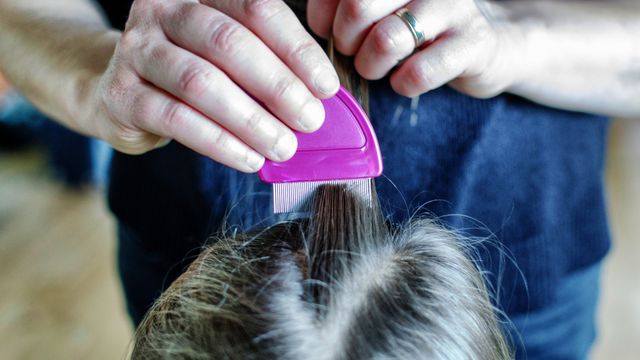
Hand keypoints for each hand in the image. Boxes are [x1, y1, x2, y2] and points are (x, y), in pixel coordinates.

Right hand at [91, 0, 339, 172]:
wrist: (121, 93)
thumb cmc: (191, 75)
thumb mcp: (227, 60)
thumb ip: (266, 68)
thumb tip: (317, 101)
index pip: (256, 10)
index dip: (296, 49)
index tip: (326, 87)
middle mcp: (163, 11)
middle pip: (228, 42)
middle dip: (277, 86)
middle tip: (310, 120)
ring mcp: (136, 50)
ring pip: (201, 82)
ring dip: (251, 120)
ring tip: (284, 146)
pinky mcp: (121, 94)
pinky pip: (177, 119)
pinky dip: (220, 143)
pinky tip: (249, 159)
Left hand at [307, 0, 517, 97]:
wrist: (487, 43)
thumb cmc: (418, 28)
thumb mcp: (382, 9)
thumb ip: (346, 7)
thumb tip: (317, 24)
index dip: (322, 15)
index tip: (329, 31)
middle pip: (358, 7)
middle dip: (346, 40)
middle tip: (355, 51)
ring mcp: (453, 7)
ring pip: (387, 40)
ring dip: (371, 65)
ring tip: (378, 68)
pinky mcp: (473, 43)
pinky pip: (419, 72)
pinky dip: (403, 85)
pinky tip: (407, 80)